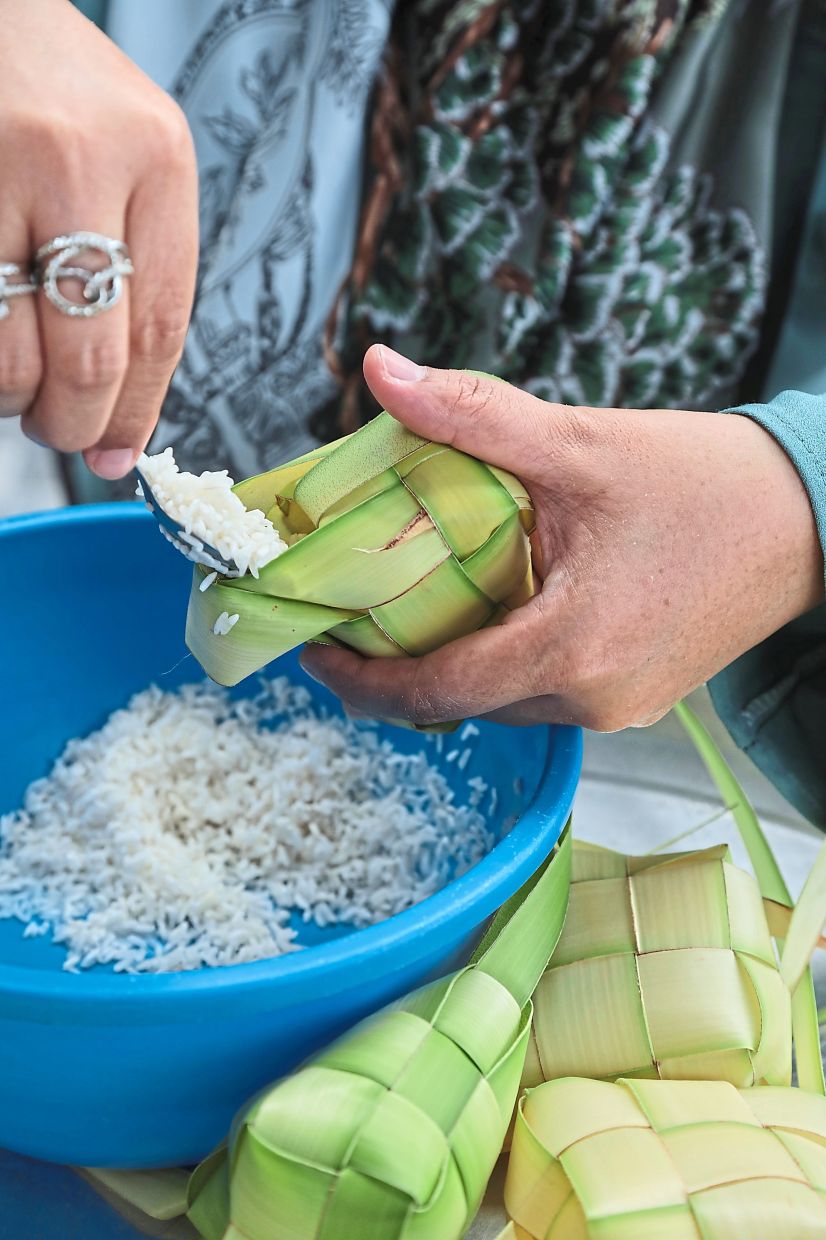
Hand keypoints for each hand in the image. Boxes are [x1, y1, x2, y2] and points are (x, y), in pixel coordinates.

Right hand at [0, 0, 197, 478]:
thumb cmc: (60, 95)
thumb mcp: (133, 155)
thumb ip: (142, 263)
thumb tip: (125, 409)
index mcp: (155, 155)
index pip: (161, 326)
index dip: (138, 410)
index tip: (120, 454)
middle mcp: (79, 157)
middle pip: (90, 353)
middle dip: (75, 422)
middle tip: (63, 433)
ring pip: (8, 351)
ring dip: (13, 398)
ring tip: (17, 388)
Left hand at [301, 346, 824, 730]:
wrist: (812, 518)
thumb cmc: (707, 483)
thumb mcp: (580, 443)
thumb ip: (472, 412)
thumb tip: (380, 369)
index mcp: (570, 650)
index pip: (434, 694)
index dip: (361, 679)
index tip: (316, 647)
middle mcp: (591, 699)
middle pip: (461, 701)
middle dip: (398, 665)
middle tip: (355, 610)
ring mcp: (617, 708)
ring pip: (501, 699)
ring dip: (452, 660)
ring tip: (416, 599)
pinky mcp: (634, 698)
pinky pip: (542, 691)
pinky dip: (502, 658)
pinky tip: (492, 604)